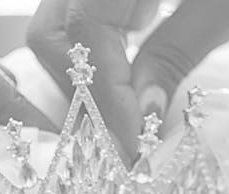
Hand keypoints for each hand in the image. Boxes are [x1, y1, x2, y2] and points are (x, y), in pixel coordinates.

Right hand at [27, 0, 228, 158]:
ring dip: (91, 70)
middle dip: (84, 87)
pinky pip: (86, 10)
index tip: (133, 145)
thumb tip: (139, 114)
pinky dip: (103, 45)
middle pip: (53, 26)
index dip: (104, 95)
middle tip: (129, 133)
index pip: (82, 29)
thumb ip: (176, 51)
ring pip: (61, 19)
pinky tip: (135, 69)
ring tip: (135, 108)